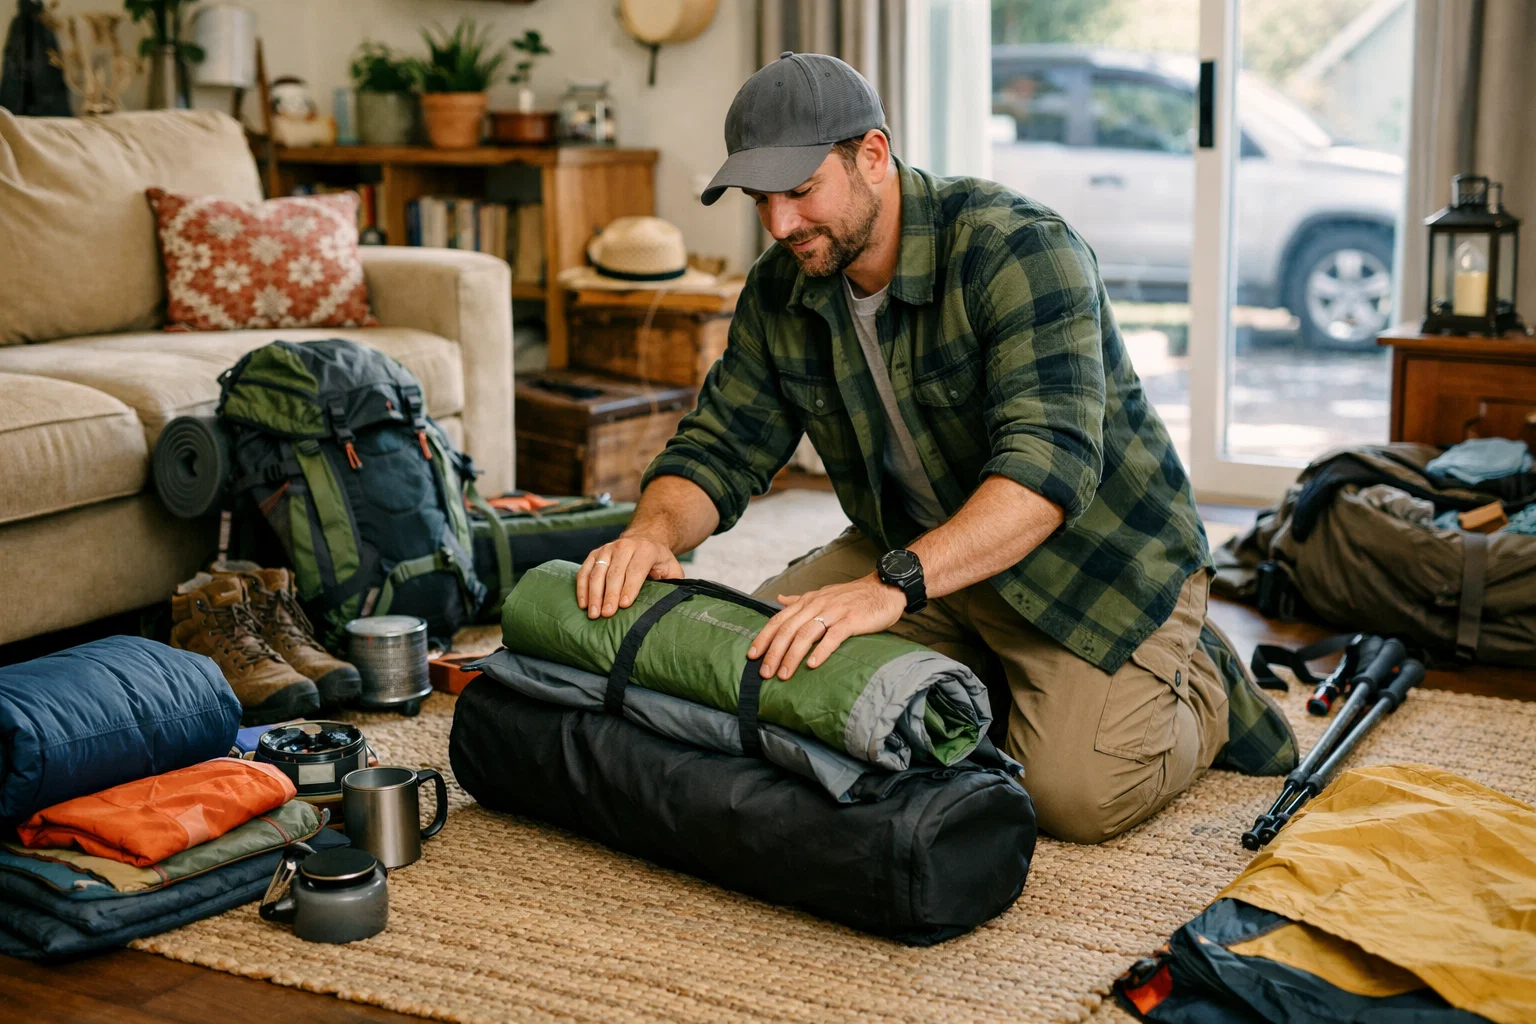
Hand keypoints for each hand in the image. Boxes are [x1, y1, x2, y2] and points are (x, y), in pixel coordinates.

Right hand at [576, 535, 683, 618]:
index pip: (636, 570)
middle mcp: (624, 546)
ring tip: (593, 613)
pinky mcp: (594, 554)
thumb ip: (674, 581)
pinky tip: (583, 603)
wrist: (644, 539)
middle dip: (610, 595)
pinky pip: (584, 570)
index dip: (630, 587)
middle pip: (614, 573)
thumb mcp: (672, 568)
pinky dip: (582, 587)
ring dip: (594, 594)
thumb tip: (673, 601)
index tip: (624, 605)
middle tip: (606, 614)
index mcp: (645, 550)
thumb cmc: (658, 561)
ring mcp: (607, 549)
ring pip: (597, 572)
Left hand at [748, 575, 905, 680]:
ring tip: (783, 674)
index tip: (752, 655)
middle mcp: (817, 605)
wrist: (884, 588)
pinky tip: (812, 665)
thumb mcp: (823, 594)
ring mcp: (834, 612)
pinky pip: (833, 636)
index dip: (764, 637)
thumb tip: (779, 600)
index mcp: (808, 601)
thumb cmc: (853, 596)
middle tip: (764, 672)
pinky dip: (821, 651)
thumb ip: (800, 600)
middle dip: (774, 652)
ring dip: (792, 655)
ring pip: (806, 634)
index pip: (779, 619)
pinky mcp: (851, 620)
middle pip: (788, 629)